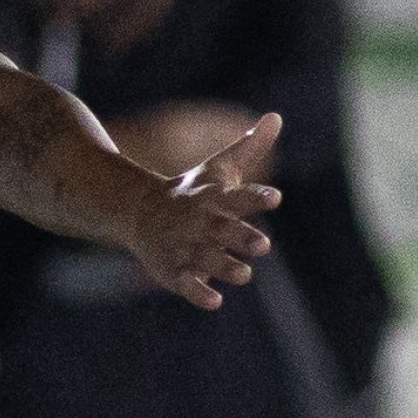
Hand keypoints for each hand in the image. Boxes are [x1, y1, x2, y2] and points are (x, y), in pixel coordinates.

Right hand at [125, 113, 279, 310]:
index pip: (238, 196)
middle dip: (242, 237)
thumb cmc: (192, 192)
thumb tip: (276, 116)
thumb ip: (250, 148)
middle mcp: (200, 223)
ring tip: (243, 273)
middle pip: (223, 231)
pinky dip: (198, 293)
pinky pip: (186, 284)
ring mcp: (185, 247)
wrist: (140, 212)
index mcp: (214, 199)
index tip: (274, 197)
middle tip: (263, 245)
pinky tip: (214, 300)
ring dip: (225, 267)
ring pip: (207, 259)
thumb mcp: (219, 168)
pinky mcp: (173, 270)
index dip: (256, 197)